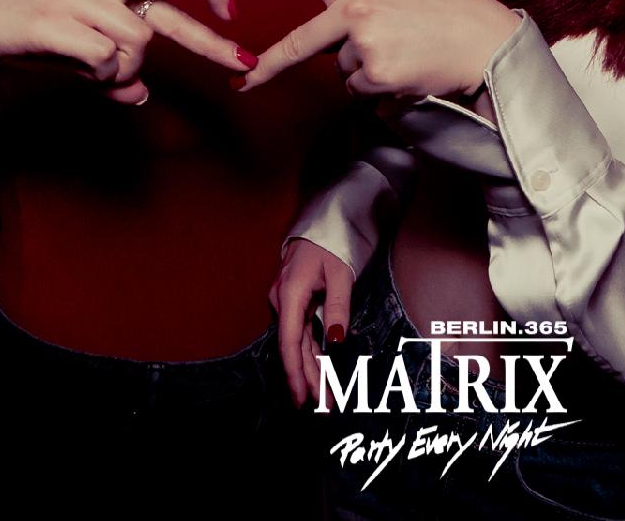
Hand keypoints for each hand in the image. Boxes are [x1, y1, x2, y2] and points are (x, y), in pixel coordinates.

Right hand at [0, 0, 250, 102]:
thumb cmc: (17, 25)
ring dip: (123, 72)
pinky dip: (101, 76)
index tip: (231, 8)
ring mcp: (76, 1)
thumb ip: (106, 66)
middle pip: (164, 11)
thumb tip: (142, 97)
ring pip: (134, 48)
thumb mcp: (68, 43)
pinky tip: (78, 71)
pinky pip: (103, 59)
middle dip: (211, 42)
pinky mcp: (52, 22)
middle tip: (245, 65)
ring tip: (92, 73)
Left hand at [226, 0, 523, 96]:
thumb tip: (321, 46)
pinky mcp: (377, 75)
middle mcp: (354, 9)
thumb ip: (350, 8)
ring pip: (341, 73)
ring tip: (404, 55)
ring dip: (364, 73)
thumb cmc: (438, 16)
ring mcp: (365, 43)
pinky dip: (379, 90)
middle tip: (243, 81)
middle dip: (265, 67)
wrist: (483, 38)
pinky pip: (360, 93)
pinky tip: (408, 73)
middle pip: (296, 44)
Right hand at [270, 238, 352, 406]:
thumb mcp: (341, 272)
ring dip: (310, 368)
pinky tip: (318, 371)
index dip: (295, 371)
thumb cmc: (333, 241)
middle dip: (308, 378)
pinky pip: (302, 331)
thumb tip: (335, 340)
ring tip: (324, 396)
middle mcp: (284, 299)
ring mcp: (288, 300)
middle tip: (323, 405)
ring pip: (298, 342)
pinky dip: (311, 352)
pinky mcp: (296, 300)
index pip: (290, 340)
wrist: (324, 220)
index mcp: (291, 292)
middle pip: (294, 346)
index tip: (303, 396)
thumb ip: (338, 305)